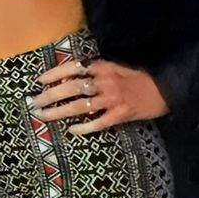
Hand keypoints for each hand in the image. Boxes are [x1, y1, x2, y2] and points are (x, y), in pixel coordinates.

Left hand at [28, 55, 168, 133]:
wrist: (164, 90)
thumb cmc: (136, 80)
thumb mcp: (114, 69)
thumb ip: (94, 72)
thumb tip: (68, 77)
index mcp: (103, 67)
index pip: (73, 68)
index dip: (54, 74)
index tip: (39, 81)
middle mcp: (105, 82)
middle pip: (72, 87)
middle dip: (51, 95)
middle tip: (35, 103)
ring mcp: (113, 99)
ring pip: (80, 105)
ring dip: (59, 111)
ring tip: (44, 116)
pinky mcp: (120, 115)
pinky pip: (98, 122)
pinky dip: (84, 126)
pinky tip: (72, 130)